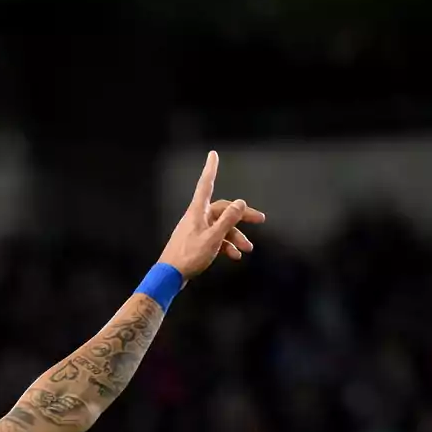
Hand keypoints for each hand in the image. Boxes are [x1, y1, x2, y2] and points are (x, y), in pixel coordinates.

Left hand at [158, 151, 265, 278]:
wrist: (170, 276)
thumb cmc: (189, 256)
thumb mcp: (213, 237)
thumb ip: (228, 220)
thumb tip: (241, 202)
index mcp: (197, 212)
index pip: (206, 184)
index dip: (211, 169)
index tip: (213, 154)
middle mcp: (196, 217)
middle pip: (223, 209)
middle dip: (242, 216)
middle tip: (261, 220)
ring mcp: (196, 230)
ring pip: (221, 227)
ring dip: (236, 236)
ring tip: (247, 249)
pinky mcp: (196, 242)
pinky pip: (215, 238)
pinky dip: (226, 245)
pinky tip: (235, 256)